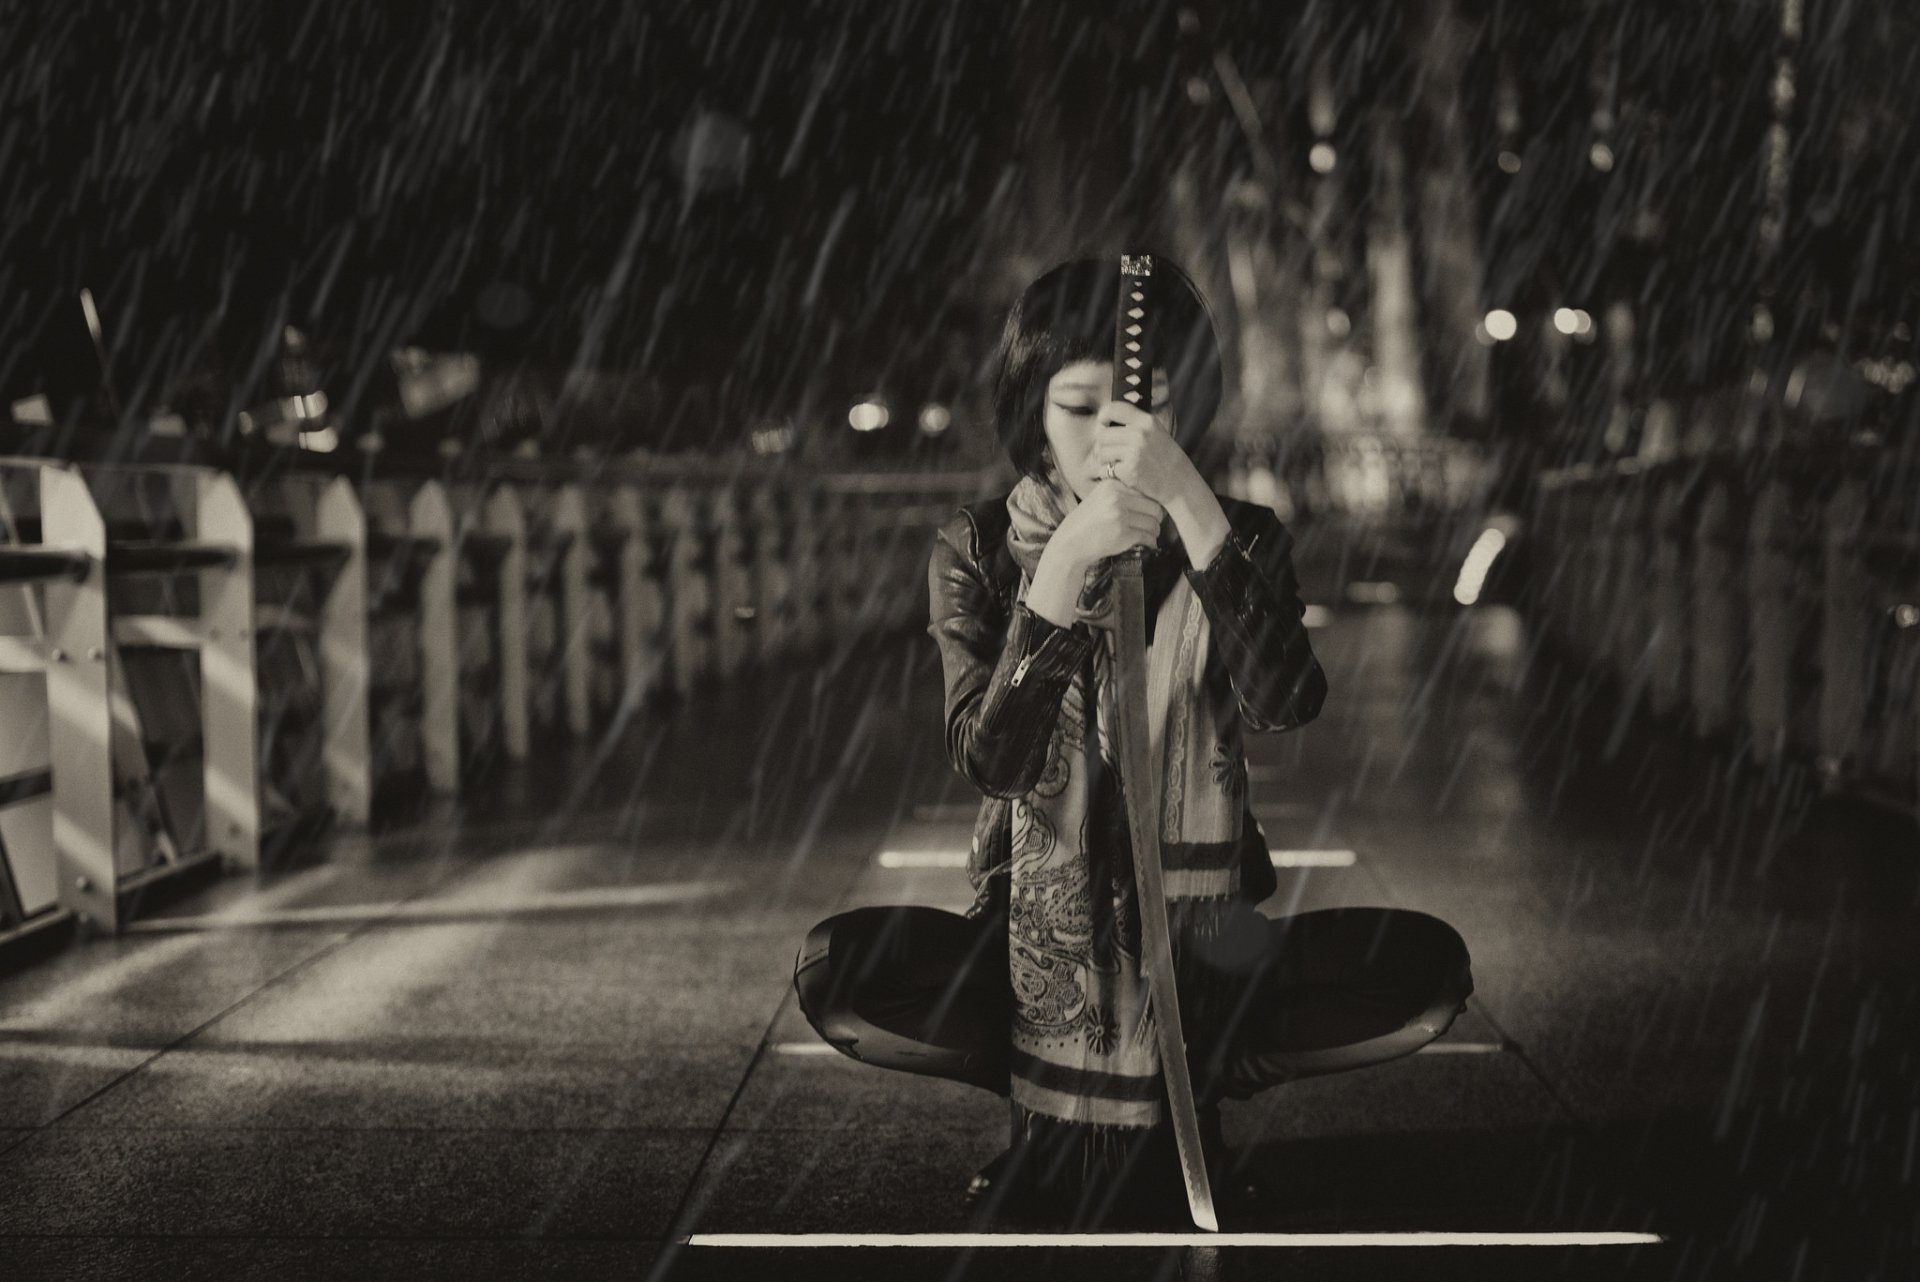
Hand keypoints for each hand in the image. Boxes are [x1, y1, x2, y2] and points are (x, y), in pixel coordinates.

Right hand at [1050, 479, 1165, 570]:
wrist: (1070, 543)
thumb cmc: (1085, 522)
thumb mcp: (1099, 498)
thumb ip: (1121, 494)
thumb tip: (1153, 498)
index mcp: (1112, 486)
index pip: (1144, 491)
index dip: (1151, 503)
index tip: (1151, 512)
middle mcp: (1116, 498)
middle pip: (1153, 506)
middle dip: (1157, 518)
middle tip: (1155, 525)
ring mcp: (1120, 516)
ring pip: (1153, 522)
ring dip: (1155, 531)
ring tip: (1151, 535)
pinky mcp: (1123, 534)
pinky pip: (1147, 536)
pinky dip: (1151, 542)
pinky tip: (1149, 545)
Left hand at [1091, 398, 1203, 508]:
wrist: (1179, 483)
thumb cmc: (1165, 458)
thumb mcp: (1156, 432)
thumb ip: (1135, 424)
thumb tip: (1105, 421)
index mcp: (1146, 421)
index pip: (1113, 409)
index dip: (1103, 416)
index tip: (1103, 424)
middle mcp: (1140, 434)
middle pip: (1102, 435)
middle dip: (1102, 445)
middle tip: (1109, 452)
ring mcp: (1134, 452)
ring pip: (1101, 453)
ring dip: (1104, 461)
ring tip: (1115, 464)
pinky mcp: (1129, 470)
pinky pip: (1104, 470)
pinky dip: (1107, 474)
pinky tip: (1118, 475)